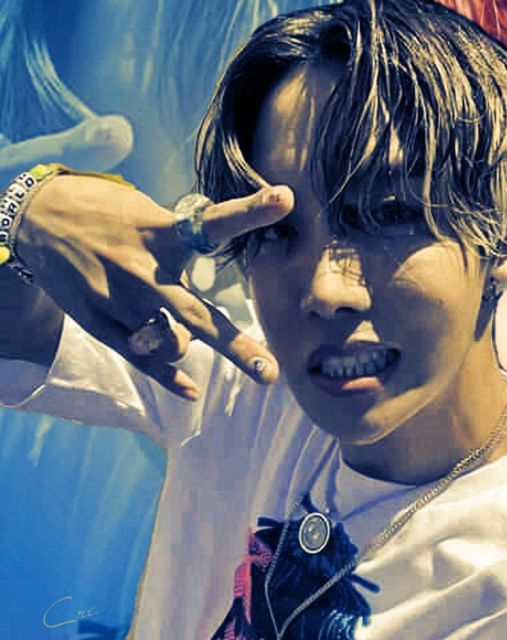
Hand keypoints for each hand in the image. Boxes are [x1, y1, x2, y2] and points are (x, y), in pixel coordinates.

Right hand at [17, 175, 293, 399]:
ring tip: (172, 328)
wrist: (33, 217)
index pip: (213, 223)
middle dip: (237, 347)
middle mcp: (144, 271)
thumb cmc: (101, 212)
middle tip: (271, 371)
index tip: (285, 199)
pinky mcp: (97, 322)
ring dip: (184, 344)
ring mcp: (120, 301)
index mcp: (160, 233)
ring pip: (172, 343)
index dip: (250, 211)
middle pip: (199, 317)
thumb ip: (178, 246)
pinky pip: (139, 358)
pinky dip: (167, 376)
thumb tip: (200, 289)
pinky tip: (190, 390)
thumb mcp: (143, 212)